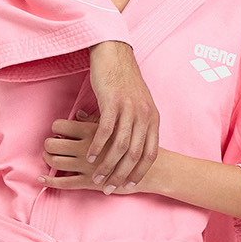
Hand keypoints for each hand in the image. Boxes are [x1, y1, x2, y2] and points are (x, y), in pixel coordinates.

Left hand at [40, 114, 148, 194]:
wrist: (156, 167)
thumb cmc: (137, 146)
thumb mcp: (120, 124)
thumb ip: (96, 120)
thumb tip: (78, 114)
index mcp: (93, 129)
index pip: (61, 126)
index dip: (54, 128)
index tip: (57, 131)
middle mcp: (87, 147)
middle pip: (54, 144)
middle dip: (47, 145)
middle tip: (48, 145)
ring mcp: (87, 166)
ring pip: (57, 162)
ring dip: (48, 160)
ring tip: (48, 158)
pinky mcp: (91, 182)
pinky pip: (65, 183)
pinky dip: (51, 182)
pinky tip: (42, 179)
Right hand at [86, 41, 159, 188]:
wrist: (114, 54)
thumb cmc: (124, 81)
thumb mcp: (138, 105)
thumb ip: (138, 125)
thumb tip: (131, 146)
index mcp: (152, 118)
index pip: (150, 153)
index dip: (140, 172)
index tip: (129, 185)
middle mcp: (144, 115)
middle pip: (135, 154)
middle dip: (122, 174)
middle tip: (110, 187)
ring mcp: (129, 109)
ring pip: (120, 146)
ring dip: (108, 165)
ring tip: (97, 177)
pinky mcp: (112, 102)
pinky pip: (105, 131)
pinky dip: (97, 147)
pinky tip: (88, 157)